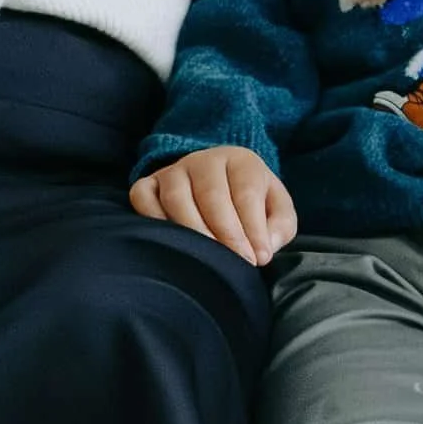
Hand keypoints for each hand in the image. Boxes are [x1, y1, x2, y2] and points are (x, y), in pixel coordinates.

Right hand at [130, 147, 298, 266]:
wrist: (220, 186)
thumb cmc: (250, 205)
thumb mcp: (276, 210)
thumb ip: (280, 227)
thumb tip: (265, 247)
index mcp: (240, 160)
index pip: (246, 192)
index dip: (253, 228)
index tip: (259, 258)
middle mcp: (204, 160)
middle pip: (211, 194)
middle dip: (226, 233)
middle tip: (238, 263)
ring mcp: (173, 171)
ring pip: (176, 197)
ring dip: (193, 231)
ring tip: (208, 259)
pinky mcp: (148, 184)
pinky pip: (142, 198)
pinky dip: (152, 219)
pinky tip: (171, 243)